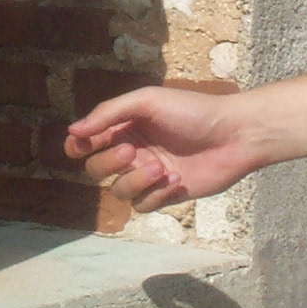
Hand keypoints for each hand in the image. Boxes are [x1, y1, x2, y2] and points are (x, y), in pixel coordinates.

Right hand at [64, 86, 256, 212]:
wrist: (233, 135)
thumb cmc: (192, 111)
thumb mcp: (148, 101)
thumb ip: (109, 114)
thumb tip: (73, 131)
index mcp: (125, 125)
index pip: (87, 141)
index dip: (77, 147)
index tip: (82, 146)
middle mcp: (133, 150)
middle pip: (97, 169)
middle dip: (109, 163)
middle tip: (131, 151)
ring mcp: (148, 174)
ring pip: (119, 191)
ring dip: (135, 181)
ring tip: (161, 168)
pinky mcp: (166, 194)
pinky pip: (144, 206)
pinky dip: (156, 195)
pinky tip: (177, 180)